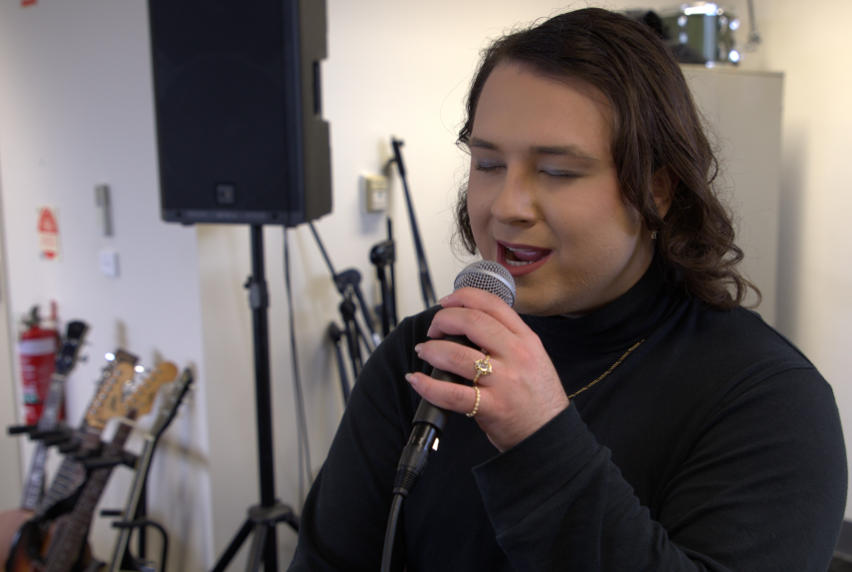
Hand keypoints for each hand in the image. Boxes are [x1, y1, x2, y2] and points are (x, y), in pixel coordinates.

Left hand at [406, 287, 568, 451]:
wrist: (550, 434)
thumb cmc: (538, 398)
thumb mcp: (533, 357)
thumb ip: (507, 338)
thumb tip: (470, 323)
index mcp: (526, 340)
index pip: (492, 305)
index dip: (463, 297)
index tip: (447, 301)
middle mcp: (516, 355)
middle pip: (471, 322)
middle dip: (443, 320)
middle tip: (434, 329)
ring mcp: (504, 381)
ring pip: (457, 355)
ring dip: (432, 350)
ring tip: (425, 352)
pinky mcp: (492, 407)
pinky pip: (452, 393)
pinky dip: (428, 385)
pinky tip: (417, 380)